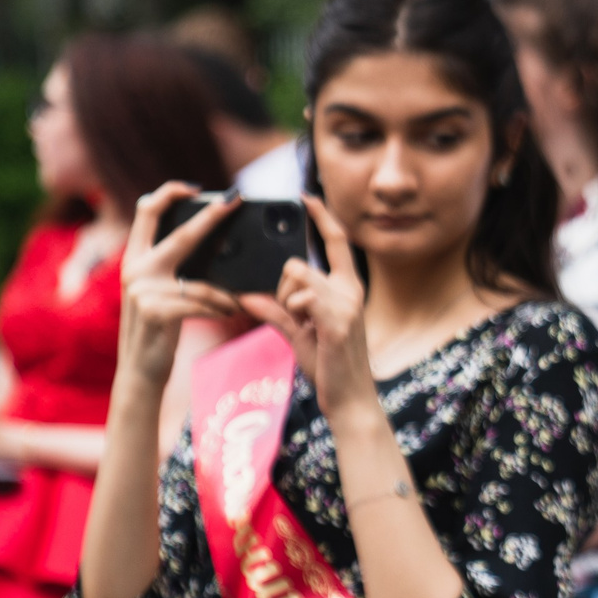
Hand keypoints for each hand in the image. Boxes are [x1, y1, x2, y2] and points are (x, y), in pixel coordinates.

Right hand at [119, 184, 242, 389]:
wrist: (140, 371)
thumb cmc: (160, 329)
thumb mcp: (162, 291)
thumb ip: (176, 266)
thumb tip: (217, 241)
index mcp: (136, 258)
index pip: (147, 211)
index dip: (169, 192)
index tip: (195, 188)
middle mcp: (134, 269)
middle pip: (178, 234)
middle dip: (210, 216)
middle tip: (235, 199)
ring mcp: (142, 289)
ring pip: (201, 283)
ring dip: (226, 295)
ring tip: (242, 301)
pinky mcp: (154, 310)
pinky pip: (202, 304)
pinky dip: (221, 308)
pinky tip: (232, 312)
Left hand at [241, 197, 376, 423]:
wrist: (351, 400)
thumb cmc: (329, 367)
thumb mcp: (298, 334)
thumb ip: (276, 311)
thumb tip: (247, 295)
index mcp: (346, 288)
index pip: (335, 242)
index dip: (321, 217)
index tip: (306, 196)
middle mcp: (351, 290)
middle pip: (298, 263)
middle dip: (281, 288)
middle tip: (292, 317)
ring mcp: (347, 303)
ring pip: (296, 276)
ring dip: (285, 301)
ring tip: (301, 327)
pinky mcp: (339, 319)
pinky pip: (303, 297)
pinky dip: (292, 310)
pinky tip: (305, 329)